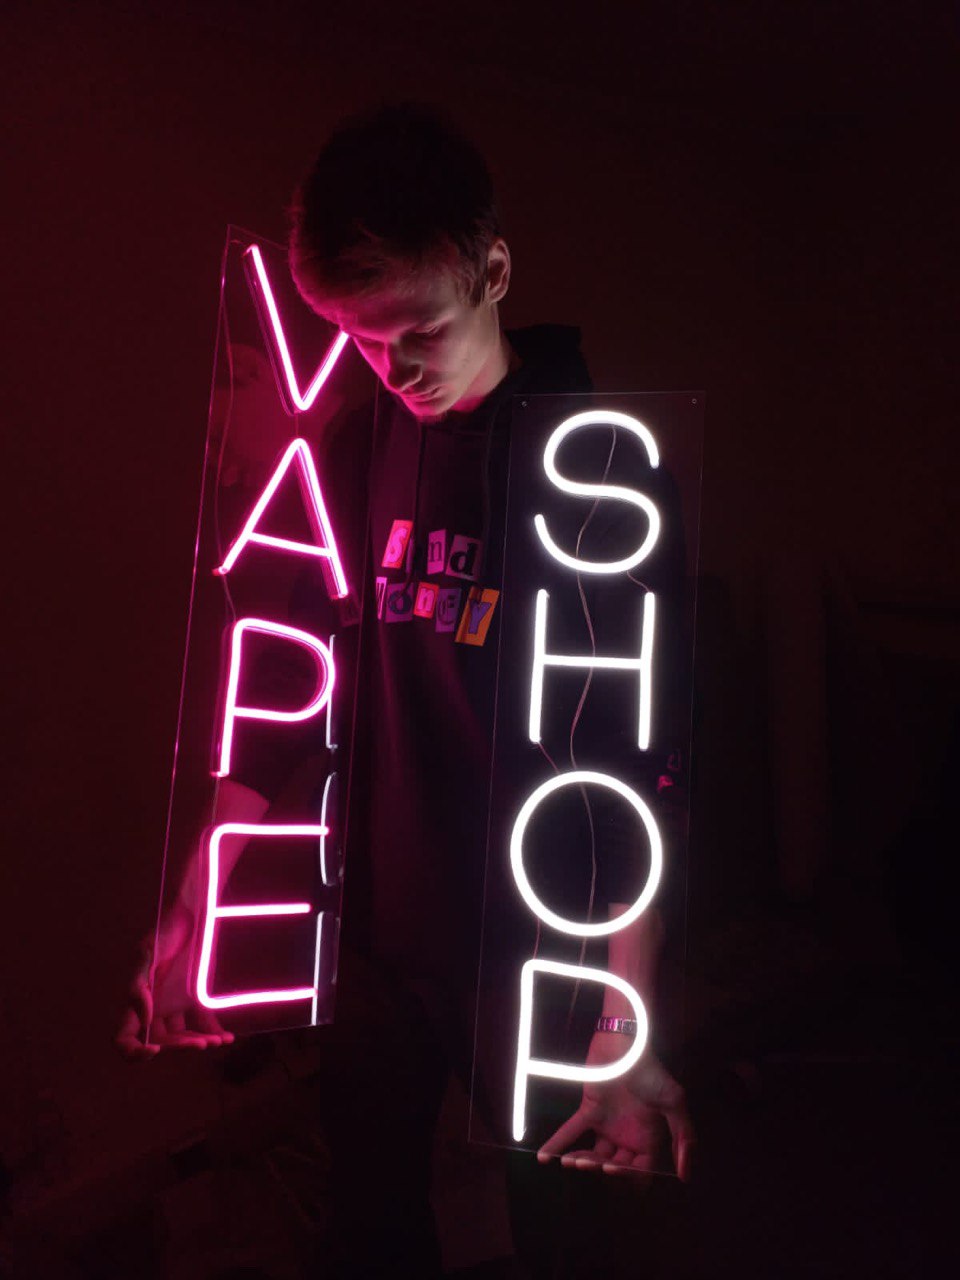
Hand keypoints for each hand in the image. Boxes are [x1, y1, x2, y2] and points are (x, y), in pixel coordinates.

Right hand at [115, 903, 234, 1058]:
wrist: (194, 915)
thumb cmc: (166, 932)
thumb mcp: (147, 954)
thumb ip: (138, 986)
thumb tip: (143, 1019)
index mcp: (137, 1002)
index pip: (126, 1038)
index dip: (135, 1052)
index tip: (154, 1052)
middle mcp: (154, 1007)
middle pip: (161, 1041)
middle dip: (179, 1047)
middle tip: (201, 1044)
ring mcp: (175, 1004)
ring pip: (183, 1036)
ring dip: (198, 1042)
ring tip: (216, 1041)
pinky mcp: (194, 998)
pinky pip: (202, 1022)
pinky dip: (213, 1032)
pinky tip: (226, 1037)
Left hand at [537, 1033, 693, 1178]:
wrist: (624, 1042)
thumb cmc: (650, 1071)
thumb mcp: (674, 1101)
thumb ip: (684, 1137)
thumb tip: (685, 1176)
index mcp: (647, 1138)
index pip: (638, 1173)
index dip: (626, 1178)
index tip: (612, 1170)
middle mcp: (626, 1136)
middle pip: (612, 1167)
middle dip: (600, 1170)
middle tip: (587, 1164)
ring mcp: (606, 1124)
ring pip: (592, 1153)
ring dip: (580, 1162)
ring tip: (570, 1162)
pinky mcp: (588, 1110)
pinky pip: (571, 1131)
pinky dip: (557, 1144)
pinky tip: (543, 1158)